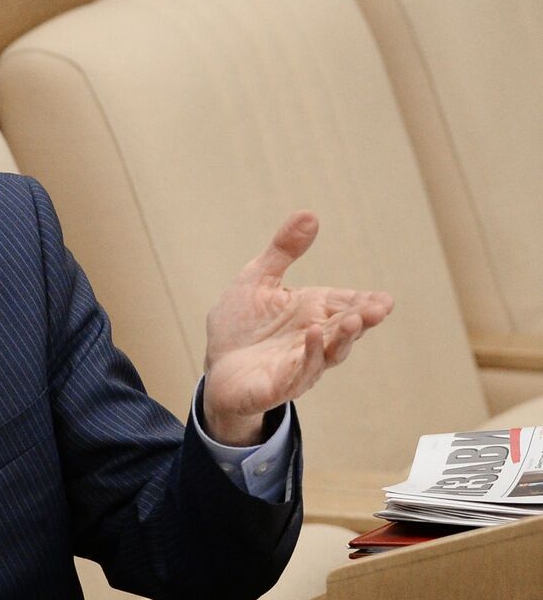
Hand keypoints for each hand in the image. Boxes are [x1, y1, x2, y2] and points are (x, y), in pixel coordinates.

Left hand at [202, 211, 393, 445]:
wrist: (216, 370)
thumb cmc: (240, 326)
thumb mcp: (257, 280)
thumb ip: (282, 251)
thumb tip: (310, 214)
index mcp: (312, 312)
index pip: (345, 305)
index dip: (365, 303)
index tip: (384, 299)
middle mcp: (312, 339)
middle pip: (343, 329)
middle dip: (362, 319)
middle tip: (380, 308)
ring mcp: (298, 364)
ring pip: (328, 353)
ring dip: (341, 338)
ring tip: (352, 321)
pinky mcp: (277, 386)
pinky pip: (297, 374)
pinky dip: (308, 357)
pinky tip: (313, 337)